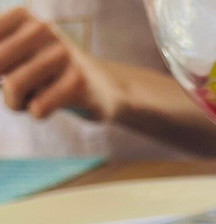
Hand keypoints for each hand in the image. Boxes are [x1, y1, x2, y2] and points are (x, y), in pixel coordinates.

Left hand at [0, 7, 118, 119]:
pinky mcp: (79, 83)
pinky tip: (50, 107)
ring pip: (13, 86)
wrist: (103, 87)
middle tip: (13, 91)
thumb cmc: (48, 74)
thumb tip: (1, 82)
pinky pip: (38, 108)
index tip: (8, 71)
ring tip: (27, 104)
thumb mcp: (17, 55)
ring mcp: (64, 55)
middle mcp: (44, 29)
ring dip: (14, 103)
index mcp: (25, 17)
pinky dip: (37, 113)